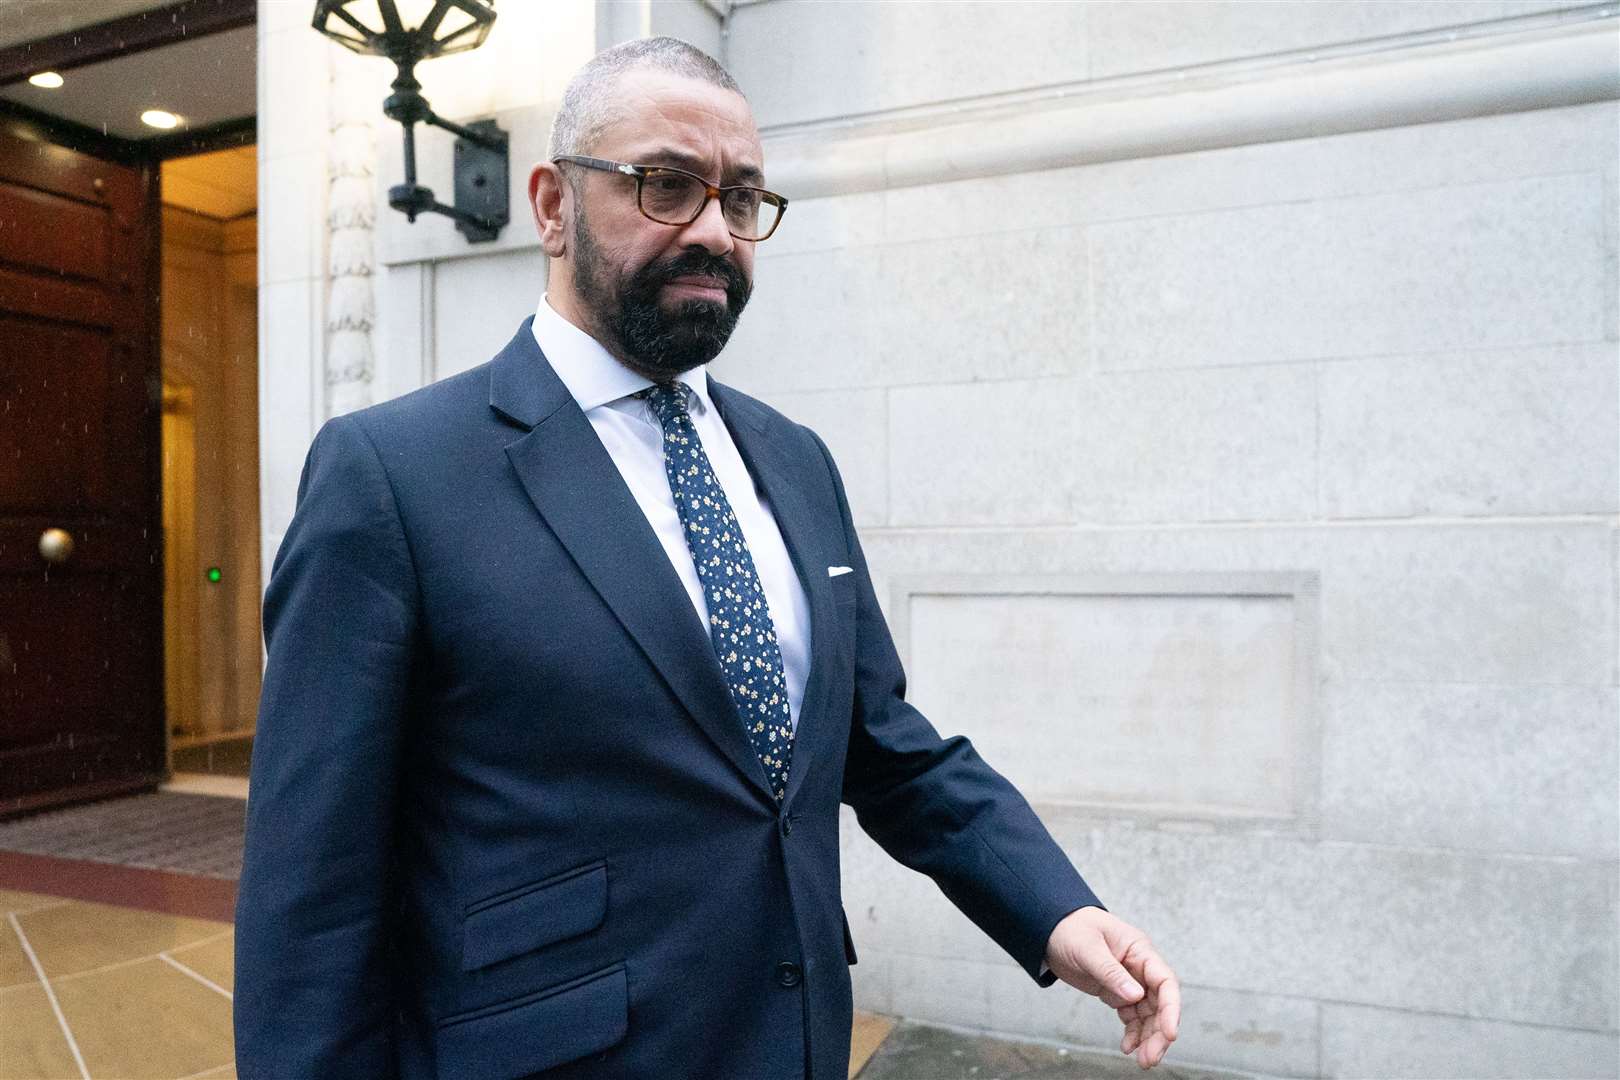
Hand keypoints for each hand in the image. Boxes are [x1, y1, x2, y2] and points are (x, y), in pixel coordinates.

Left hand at [1044, 906, 1179, 1068]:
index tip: (1170, 1033)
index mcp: (1139, 950)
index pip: (1165, 982)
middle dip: (1159, 1032)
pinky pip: (1132, 1016)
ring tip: (1143, 1061)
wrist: (1050, 929)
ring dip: (1148, 1037)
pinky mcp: (1116, 991)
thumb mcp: (1088, 948)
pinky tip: (1127, 1046)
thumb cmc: (1071, 928)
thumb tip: (1135, 995)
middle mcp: (1139, 967)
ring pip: (1148, 1014)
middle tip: (1151, 1057)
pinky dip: (1133, 1033)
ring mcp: (1129, 981)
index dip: (1171, 1009)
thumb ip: (1111, 972)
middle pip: (1160, 1004)